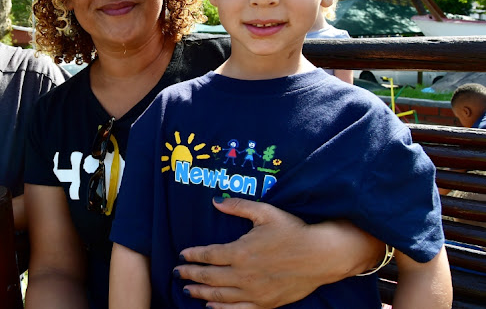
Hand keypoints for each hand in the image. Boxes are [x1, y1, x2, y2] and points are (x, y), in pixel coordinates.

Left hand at [175, 197, 377, 307]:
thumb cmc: (293, 231)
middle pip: (208, 278)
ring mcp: (254, 293)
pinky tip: (211, 306)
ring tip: (187, 290)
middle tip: (177, 273)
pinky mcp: (266, 303)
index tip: (181, 256)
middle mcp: (243, 275)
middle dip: (190, 275)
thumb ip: (238, 206)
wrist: (322, 255)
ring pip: (219, 296)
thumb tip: (216, 200)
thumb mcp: (265, 212)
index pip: (208, 256)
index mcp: (240, 252)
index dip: (192, 256)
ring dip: (200, 293)